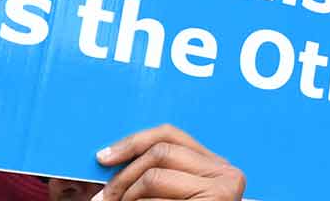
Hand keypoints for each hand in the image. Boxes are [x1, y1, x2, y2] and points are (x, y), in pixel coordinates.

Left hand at [94, 124, 243, 200]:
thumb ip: (155, 173)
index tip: (103, 158)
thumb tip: (110, 158)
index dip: (132, 142)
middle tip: (103, 198)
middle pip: (158, 152)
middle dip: (123, 176)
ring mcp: (223, 191)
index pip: (169, 134)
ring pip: (153, 176)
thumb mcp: (172, 193)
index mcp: (215, 166)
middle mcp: (226, 173)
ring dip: (129, 195)